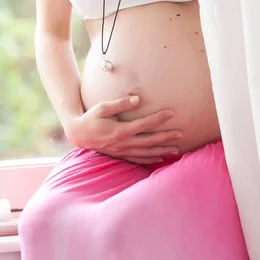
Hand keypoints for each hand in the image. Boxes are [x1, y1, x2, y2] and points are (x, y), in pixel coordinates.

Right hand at [65, 95, 182, 164]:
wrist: (78, 134)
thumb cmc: (90, 117)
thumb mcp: (103, 107)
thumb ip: (120, 104)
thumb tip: (138, 99)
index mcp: (120, 130)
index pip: (144, 124)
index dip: (158, 119)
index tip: (171, 113)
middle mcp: (123, 143)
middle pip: (149, 141)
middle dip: (166, 138)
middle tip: (181, 134)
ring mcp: (122, 151)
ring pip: (146, 153)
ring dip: (162, 151)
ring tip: (176, 150)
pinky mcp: (120, 155)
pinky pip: (138, 160)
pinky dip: (150, 160)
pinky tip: (160, 158)